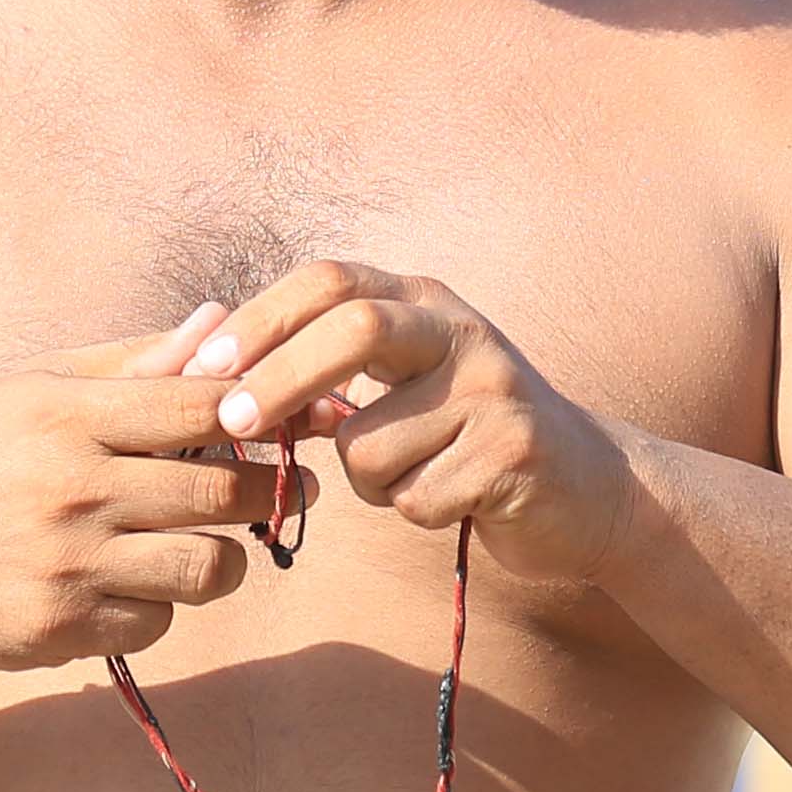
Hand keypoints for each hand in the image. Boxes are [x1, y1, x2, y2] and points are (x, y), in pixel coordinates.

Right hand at [0, 328, 287, 669]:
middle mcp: (69, 489)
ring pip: (208, 568)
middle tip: (281, 488)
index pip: (200, 407)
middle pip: (220, 492)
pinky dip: (162, 606)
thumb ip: (134, 363)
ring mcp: (67, 565)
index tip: (283, 423)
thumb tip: (220, 322)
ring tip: (212, 544)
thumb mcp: (37, 391)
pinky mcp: (62, 629)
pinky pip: (161, 622)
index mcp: (65, 416)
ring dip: (226, 558)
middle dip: (268, 491)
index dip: (261, 413)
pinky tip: (138, 585)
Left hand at [179, 262, 641, 585]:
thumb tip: (214, 373)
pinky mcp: (516, 453)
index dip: (261, 319)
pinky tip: (454, 501)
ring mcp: (496, 388)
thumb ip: (328, 368)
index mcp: (424, 300)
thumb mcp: (404, 380)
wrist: (589, 491)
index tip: (202, 364)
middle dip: (278, 379)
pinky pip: (414, 497)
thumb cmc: (464, 438)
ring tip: (414, 477)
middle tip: (230, 424)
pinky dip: (413, 512)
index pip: (330, 279)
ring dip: (367, 482)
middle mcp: (462, 330)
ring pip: (369, 444)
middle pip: (353, 329)